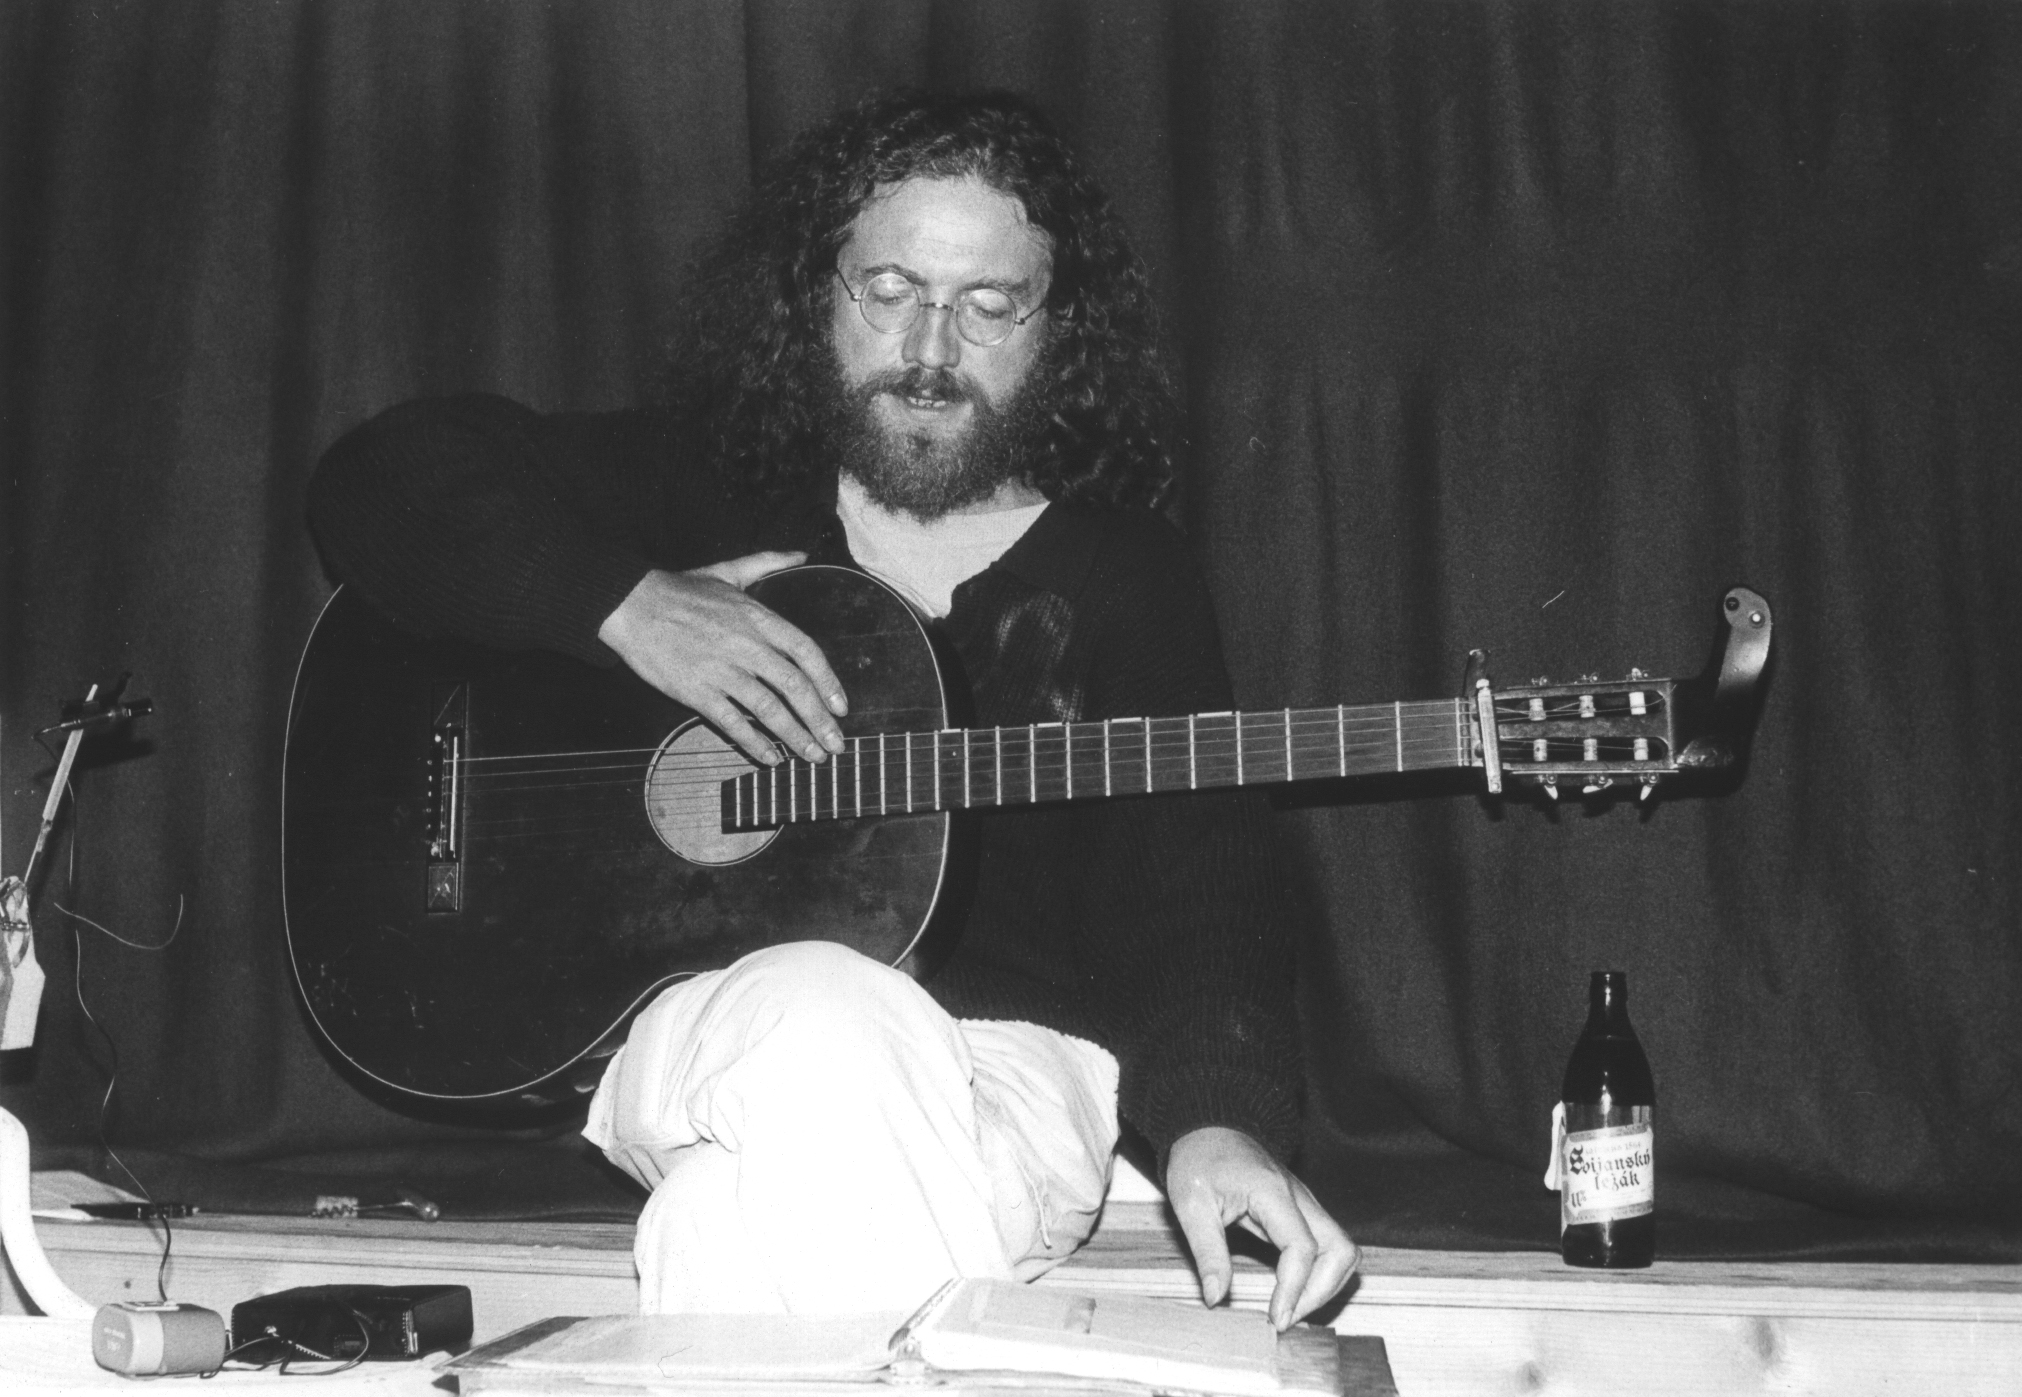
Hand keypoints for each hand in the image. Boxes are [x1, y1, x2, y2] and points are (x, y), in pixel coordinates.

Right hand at [597, 552, 847, 765]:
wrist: (631, 604)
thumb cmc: (680, 590)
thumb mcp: (729, 571)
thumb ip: (769, 562)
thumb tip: (802, 553)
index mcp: (759, 618)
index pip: (808, 653)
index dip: (829, 683)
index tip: (842, 707)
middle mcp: (746, 646)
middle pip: (795, 688)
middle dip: (821, 721)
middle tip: (835, 745)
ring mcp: (722, 671)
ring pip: (769, 710)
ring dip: (795, 737)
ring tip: (812, 756)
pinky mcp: (696, 692)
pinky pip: (733, 724)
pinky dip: (755, 744)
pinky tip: (770, 759)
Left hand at [1165, 1126, 1358, 1329]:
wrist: (1207, 1128)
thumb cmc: (1198, 1159)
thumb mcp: (1190, 1205)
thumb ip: (1206, 1252)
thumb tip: (1216, 1298)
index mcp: (1272, 1191)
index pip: (1302, 1247)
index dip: (1294, 1289)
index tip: (1276, 1319)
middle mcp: (1299, 1196)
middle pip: (1341, 1249)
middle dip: (1322, 1292)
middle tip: (1287, 1317)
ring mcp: (1305, 1203)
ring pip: (1342, 1249)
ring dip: (1327, 1284)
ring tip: (1292, 1309)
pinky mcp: (1302, 1212)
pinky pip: (1328, 1247)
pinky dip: (1320, 1274)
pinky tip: (1293, 1292)